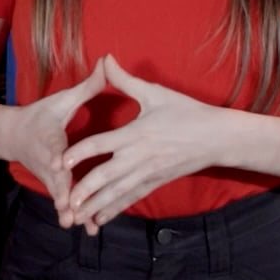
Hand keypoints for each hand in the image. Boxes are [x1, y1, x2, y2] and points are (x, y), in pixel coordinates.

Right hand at [2, 59, 109, 226]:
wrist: (11, 135)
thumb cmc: (40, 116)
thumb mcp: (61, 100)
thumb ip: (87, 87)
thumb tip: (107, 64)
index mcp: (50, 140)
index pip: (53, 151)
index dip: (57, 160)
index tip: (58, 166)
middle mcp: (48, 162)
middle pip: (56, 180)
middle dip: (65, 195)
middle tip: (73, 210)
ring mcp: (49, 177)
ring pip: (61, 196)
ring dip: (71, 210)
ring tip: (83, 225)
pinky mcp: (54, 186)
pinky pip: (65, 202)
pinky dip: (75, 213)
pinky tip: (90, 227)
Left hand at [62, 55, 226, 233]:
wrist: (217, 137)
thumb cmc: (186, 112)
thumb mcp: (155, 93)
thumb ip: (125, 80)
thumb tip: (105, 58)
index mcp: (136, 133)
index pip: (102, 144)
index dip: (81, 152)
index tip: (61, 161)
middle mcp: (139, 157)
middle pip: (106, 176)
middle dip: (85, 189)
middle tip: (65, 200)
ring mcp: (148, 173)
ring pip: (117, 193)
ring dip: (96, 205)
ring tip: (76, 216)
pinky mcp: (155, 183)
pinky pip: (131, 198)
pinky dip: (114, 209)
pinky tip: (99, 220)